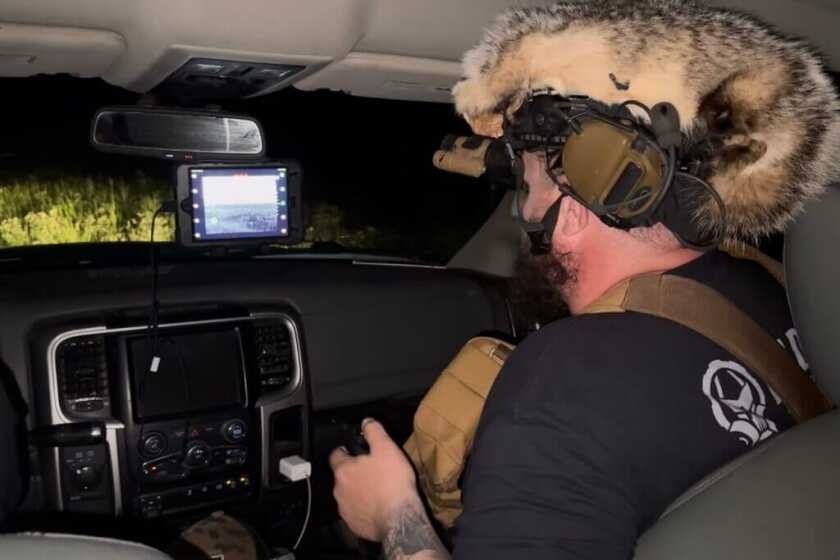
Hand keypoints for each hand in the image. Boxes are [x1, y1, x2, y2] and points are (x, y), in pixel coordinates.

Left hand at [330, 418, 418, 540]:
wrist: (399, 518)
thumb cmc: (393, 482)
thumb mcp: (387, 449)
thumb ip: (374, 432)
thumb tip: (367, 421)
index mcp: (344, 470)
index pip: (335, 455)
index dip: (345, 451)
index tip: (355, 452)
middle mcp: (339, 490)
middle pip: (343, 476)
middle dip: (355, 472)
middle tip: (373, 471)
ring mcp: (345, 509)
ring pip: (348, 494)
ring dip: (359, 491)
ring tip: (378, 489)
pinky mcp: (353, 524)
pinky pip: (356, 512)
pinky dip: (363, 508)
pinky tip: (378, 505)